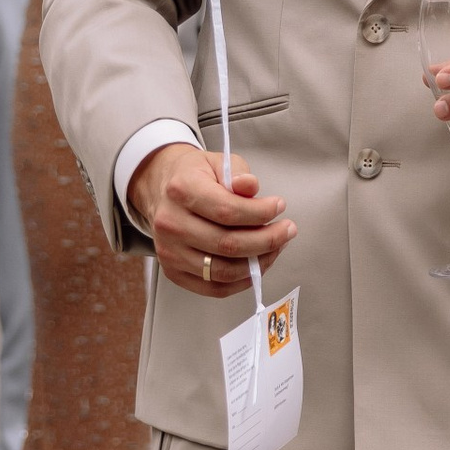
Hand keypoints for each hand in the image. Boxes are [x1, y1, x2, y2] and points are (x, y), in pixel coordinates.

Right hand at [129, 140, 295, 294]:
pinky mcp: (173, 272)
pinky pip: (214, 288)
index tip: (279, 206)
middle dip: (267, 240)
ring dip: (258, 263)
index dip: (259, 213)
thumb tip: (251, 186)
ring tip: (275, 248)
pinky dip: (241, 281)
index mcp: (181, 190)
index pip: (226, 210)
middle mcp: (171, 224)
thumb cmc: (195, 176)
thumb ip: (238, 173)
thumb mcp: (218, 162)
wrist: (161, 190)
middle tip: (287, 231)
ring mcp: (170, 252)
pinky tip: (257, 264)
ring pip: (223, 271)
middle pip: (227, 244)